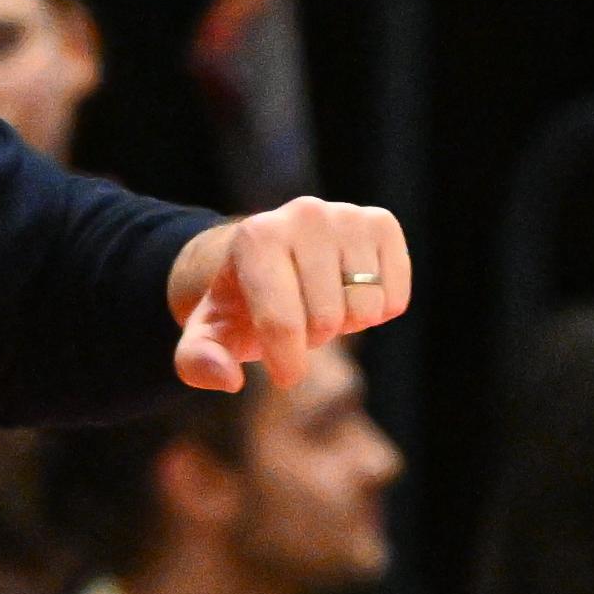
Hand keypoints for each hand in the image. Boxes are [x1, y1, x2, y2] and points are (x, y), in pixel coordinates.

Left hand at [170, 197, 410, 390]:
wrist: (271, 255)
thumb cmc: (241, 301)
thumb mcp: (208, 333)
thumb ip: (199, 361)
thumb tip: (229, 379)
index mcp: (256, 238)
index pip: (281, 321)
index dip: (287, 360)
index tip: (284, 376)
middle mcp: (303, 215)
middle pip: (327, 320)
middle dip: (312, 337)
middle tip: (297, 319)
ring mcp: (346, 215)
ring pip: (365, 310)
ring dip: (346, 324)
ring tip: (320, 303)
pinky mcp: (381, 224)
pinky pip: (394, 300)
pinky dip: (376, 312)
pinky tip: (348, 293)